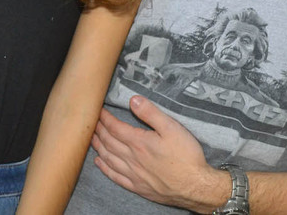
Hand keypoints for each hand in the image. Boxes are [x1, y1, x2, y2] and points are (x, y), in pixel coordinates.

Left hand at [91, 95, 227, 210]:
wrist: (195, 187)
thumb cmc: (186, 157)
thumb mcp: (172, 128)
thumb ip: (151, 113)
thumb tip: (133, 100)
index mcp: (139, 142)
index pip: (115, 127)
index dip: (105, 118)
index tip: (98, 110)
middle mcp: (132, 159)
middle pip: (109, 142)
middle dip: (98, 130)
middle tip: (91, 122)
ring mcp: (134, 174)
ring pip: (109, 158)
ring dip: (98, 147)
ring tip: (91, 138)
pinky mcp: (138, 186)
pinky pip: (116, 176)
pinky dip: (105, 168)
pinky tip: (100, 163)